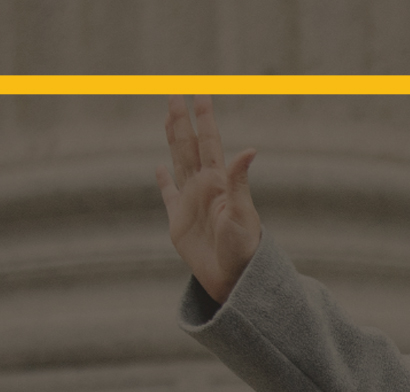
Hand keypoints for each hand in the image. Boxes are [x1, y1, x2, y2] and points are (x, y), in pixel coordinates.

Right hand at [155, 95, 261, 303]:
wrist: (234, 279)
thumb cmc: (243, 249)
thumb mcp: (242, 213)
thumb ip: (240, 181)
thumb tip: (250, 150)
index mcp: (218, 183)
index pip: (210, 143)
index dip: (205, 120)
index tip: (201, 96)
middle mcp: (204, 188)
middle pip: (190, 147)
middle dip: (183, 122)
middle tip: (176, 96)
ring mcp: (190, 202)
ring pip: (178, 162)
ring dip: (173, 140)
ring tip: (169, 119)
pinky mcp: (178, 220)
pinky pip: (168, 195)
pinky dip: (163, 181)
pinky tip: (159, 168)